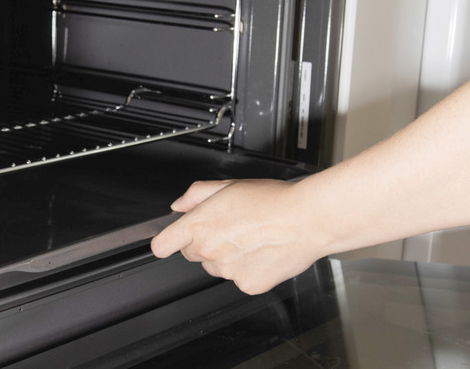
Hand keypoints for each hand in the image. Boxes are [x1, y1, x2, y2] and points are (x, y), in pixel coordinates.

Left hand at [150, 179, 321, 294]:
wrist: (306, 219)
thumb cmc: (273, 200)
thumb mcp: (228, 185)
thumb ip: (197, 194)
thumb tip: (180, 205)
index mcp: (199, 225)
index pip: (162, 245)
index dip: (166, 242)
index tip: (169, 242)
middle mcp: (209, 250)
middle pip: (193, 254)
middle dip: (205, 243)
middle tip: (230, 228)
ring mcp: (228, 271)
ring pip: (217, 267)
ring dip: (227, 257)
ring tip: (252, 238)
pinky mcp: (247, 284)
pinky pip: (240, 279)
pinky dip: (249, 269)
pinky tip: (262, 252)